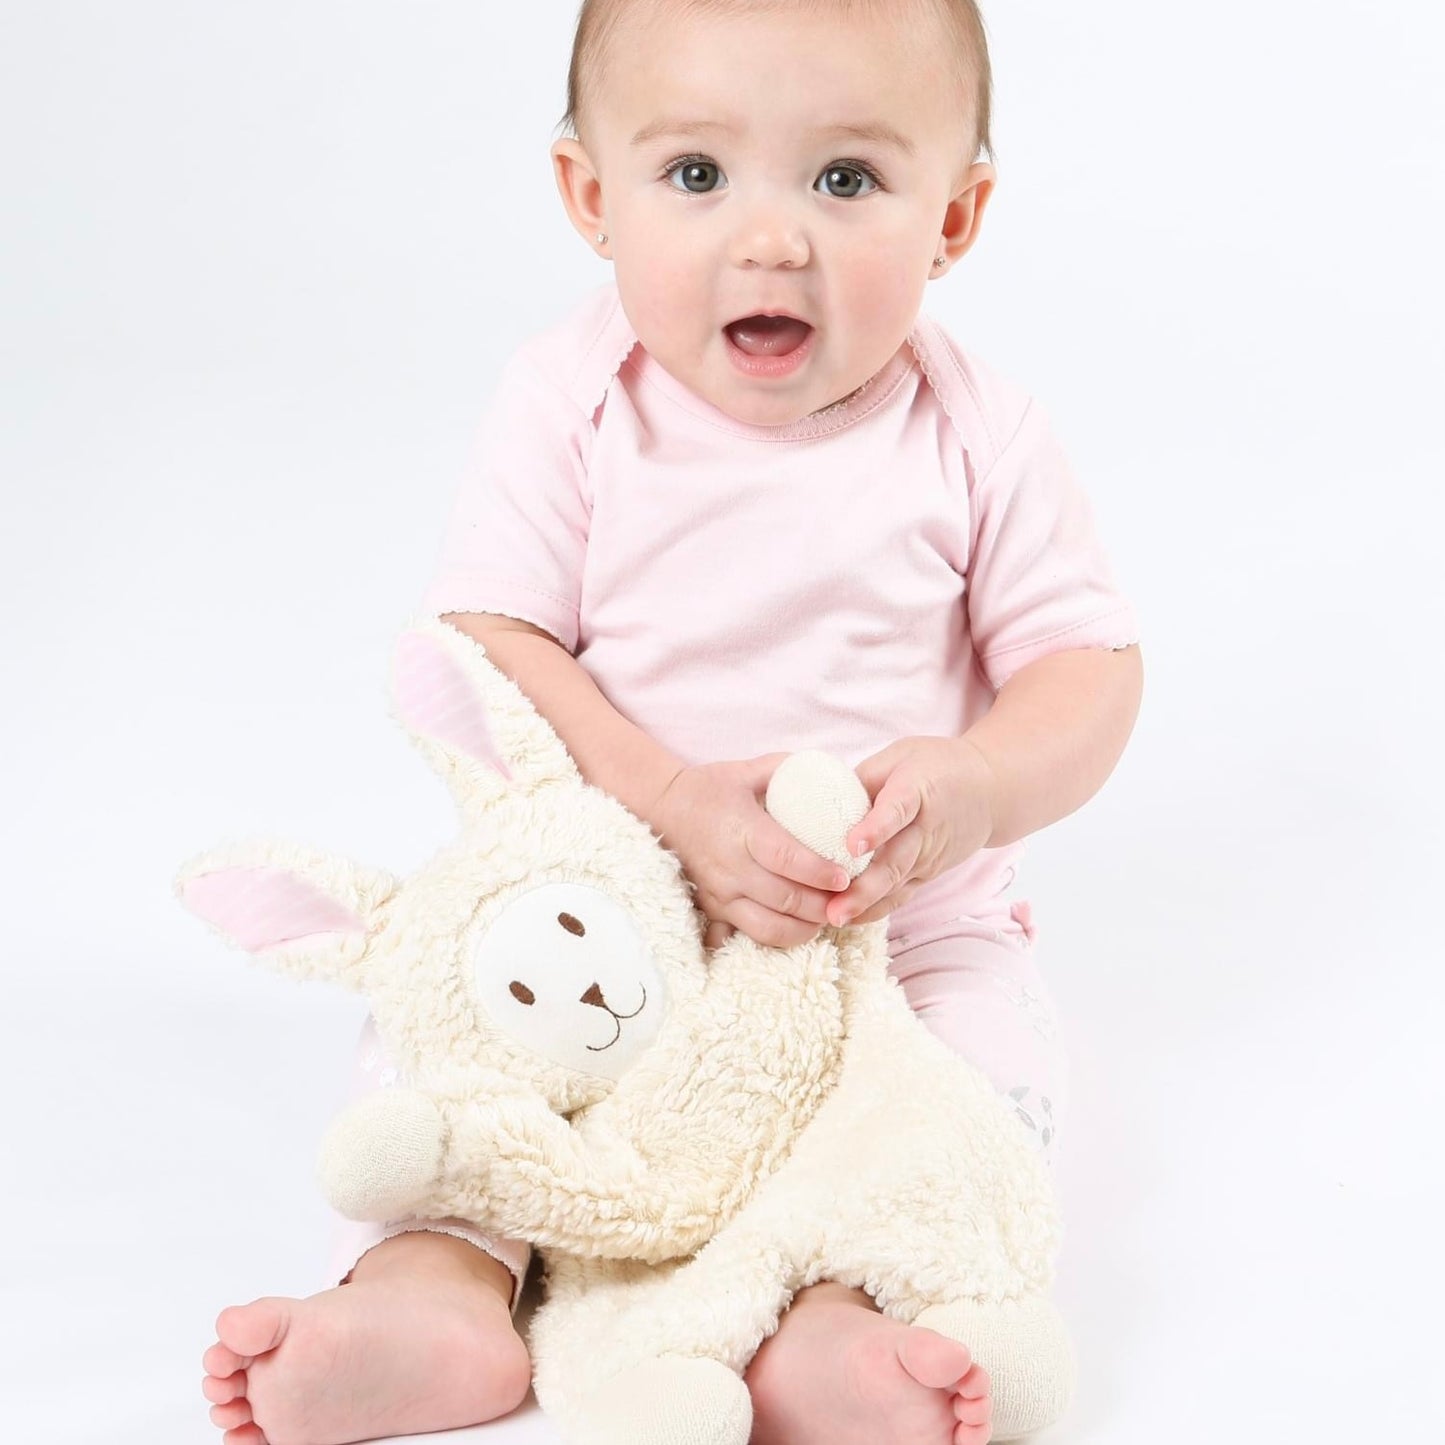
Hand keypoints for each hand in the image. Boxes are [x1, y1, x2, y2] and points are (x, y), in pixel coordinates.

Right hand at [651, 756, 850, 950]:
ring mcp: (719, 894)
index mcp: (742, 830)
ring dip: (805, 928)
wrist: (661, 811)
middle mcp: (730, 867)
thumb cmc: (709, 788)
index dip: (818, 872)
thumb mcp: (746, 770)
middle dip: (822, 905)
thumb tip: (828, 769)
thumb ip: (786, 769)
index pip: (785, 858)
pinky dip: (778, 938)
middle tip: (848, 899)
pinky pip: (748, 935)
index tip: (844, 876)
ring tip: (828, 917)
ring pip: (768, 927)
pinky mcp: (713, 910)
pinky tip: (798, 927)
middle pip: (784, 898)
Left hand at [826, 737, 996, 926]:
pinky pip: (901, 894)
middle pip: (895, 862)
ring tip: (834, 919)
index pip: (897, 810)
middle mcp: (926, 830)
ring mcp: (929, 857)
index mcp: (917, 790)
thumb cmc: (937, 765)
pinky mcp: (928, 874)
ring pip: (897, 885)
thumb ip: (864, 777)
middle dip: (864, 888)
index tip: (852, 844)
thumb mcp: (901, 755)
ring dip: (866, 904)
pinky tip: (849, 919)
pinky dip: (876, 908)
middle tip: (833, 907)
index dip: (876, 828)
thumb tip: (823, 801)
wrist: (990, 791)